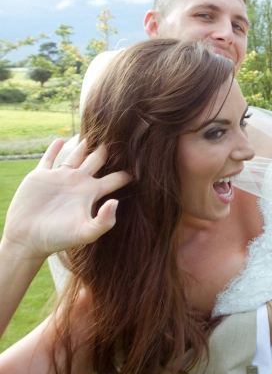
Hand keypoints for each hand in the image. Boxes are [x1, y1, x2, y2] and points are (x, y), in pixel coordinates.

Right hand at [2, 138, 131, 258]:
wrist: (28, 240)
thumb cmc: (59, 238)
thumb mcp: (86, 232)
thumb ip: (104, 220)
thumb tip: (116, 202)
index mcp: (92, 193)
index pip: (115, 178)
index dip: (126, 171)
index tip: (140, 159)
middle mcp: (79, 182)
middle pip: (98, 160)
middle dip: (107, 150)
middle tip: (118, 135)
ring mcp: (60, 178)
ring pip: (76, 156)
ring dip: (84, 145)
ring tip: (94, 134)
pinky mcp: (41, 176)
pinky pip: (49, 158)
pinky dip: (54, 149)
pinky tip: (60, 140)